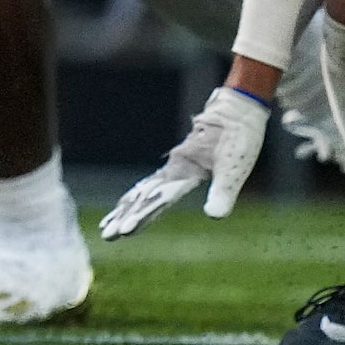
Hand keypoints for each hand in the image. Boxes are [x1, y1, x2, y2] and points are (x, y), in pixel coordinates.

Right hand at [100, 86, 268, 238]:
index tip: (124, 231)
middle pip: (141, 197)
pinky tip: (131, 202)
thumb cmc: (238, 137)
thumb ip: (223, 192)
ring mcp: (174, 166)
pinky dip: (137, 197)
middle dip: (123, 216)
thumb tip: (214, 216)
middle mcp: (172, 169)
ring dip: (125, 209)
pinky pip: (151, 185)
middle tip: (106, 235)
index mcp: (182, 171)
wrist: (237, 109)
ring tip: (107, 225)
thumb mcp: (235, 168)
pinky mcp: (181, 165)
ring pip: (142, 191)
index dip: (140, 216)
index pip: (156, 200)